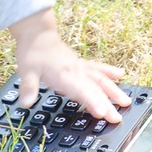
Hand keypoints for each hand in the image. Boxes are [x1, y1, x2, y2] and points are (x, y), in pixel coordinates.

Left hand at [9, 9, 129, 122]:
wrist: (37, 33)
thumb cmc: (32, 52)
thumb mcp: (26, 71)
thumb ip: (28, 88)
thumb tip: (25, 103)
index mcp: (63, 75)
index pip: (81, 91)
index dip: (92, 102)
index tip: (102, 113)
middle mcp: (75, 71)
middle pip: (95, 88)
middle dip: (107, 103)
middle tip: (117, 118)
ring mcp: (80, 67)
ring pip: (101, 79)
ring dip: (114, 91)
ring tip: (126, 102)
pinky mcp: (81, 64)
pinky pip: (98, 68)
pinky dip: (110, 72)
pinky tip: (121, 75)